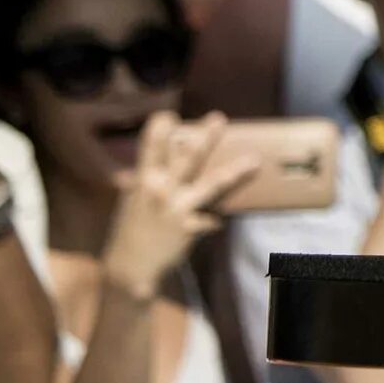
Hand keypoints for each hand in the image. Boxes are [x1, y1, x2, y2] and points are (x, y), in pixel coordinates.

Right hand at [101, 113, 257, 302]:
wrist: (128, 267)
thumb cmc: (133, 230)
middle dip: (204, 139)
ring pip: (210, 185)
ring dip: (233, 172)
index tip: (167, 115)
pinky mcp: (189, 227)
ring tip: (254, 162)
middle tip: (219, 118)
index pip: (149, 150)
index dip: (157, 132)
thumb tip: (137, 169)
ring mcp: (176, 209)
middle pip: (186, 159)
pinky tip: (219, 221)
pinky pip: (213, 218)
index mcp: (143, 181)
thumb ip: (141, 182)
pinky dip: (217, 218)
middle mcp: (159, 191)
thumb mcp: (133, 201)